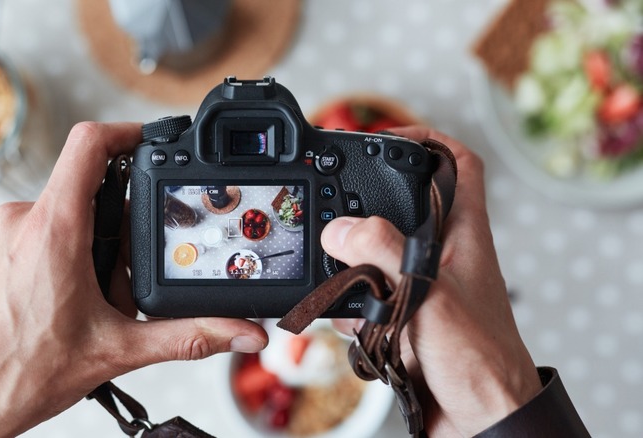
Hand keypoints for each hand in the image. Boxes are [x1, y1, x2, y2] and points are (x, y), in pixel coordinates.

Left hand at [0, 122, 266, 436]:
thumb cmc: (16, 377)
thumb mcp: (117, 351)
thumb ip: (189, 336)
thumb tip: (239, 332)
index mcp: (54, 230)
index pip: (90, 144)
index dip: (127, 130)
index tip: (152, 139)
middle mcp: (21, 222)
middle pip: (89, 189)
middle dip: (122, 226)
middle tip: (130, 276)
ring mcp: (1, 235)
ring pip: (66, 214)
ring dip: (95, 247)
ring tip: (97, 300)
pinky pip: (40, 231)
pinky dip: (68, 256)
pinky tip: (70, 302)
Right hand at [324, 127, 540, 435]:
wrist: (480, 422)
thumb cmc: (479, 361)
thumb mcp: (429, 295)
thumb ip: (384, 253)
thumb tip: (341, 227)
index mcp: (464, 237)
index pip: (459, 165)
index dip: (429, 139)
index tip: (389, 136)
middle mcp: (444, 256)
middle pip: (404, 207)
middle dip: (366, 208)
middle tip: (335, 210)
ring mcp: (423, 288)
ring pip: (376, 256)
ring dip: (351, 267)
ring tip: (338, 280)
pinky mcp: (405, 320)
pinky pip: (367, 299)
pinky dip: (350, 308)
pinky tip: (350, 324)